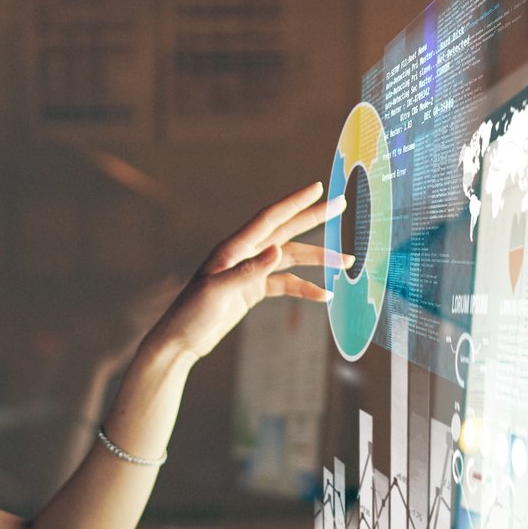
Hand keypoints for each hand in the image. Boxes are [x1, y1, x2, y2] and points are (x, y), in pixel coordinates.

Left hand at [144, 181, 347, 363]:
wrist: (181, 340)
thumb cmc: (191, 313)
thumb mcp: (218, 292)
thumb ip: (248, 271)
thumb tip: (278, 250)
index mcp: (234, 248)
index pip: (270, 218)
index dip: (295, 202)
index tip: (318, 188)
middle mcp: (244, 254)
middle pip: (286, 231)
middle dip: (314, 219)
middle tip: (341, 205)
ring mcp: (250, 271)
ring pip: (291, 258)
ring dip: (318, 260)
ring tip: (347, 262)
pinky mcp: (252, 290)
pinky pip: (284, 283)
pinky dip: (304, 287)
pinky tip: (323, 295)